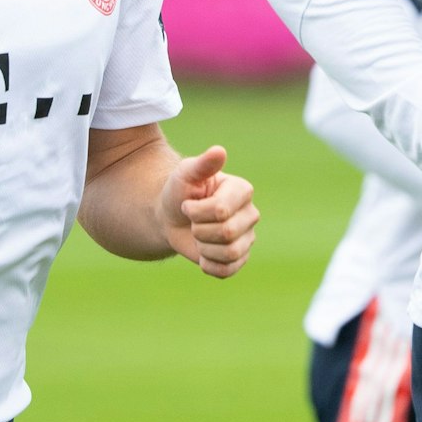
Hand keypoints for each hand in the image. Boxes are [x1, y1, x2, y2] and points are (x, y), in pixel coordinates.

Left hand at [160, 146, 257, 277]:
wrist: (171, 217)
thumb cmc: (179, 191)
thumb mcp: (185, 174)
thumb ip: (203, 164)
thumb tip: (219, 151)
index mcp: (242, 190)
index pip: (221, 211)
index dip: (196, 212)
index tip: (188, 204)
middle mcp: (250, 213)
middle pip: (227, 233)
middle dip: (199, 230)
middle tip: (193, 222)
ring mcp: (247, 237)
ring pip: (230, 253)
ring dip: (204, 248)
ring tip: (199, 236)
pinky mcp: (240, 257)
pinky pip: (228, 270)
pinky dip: (209, 265)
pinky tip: (203, 253)